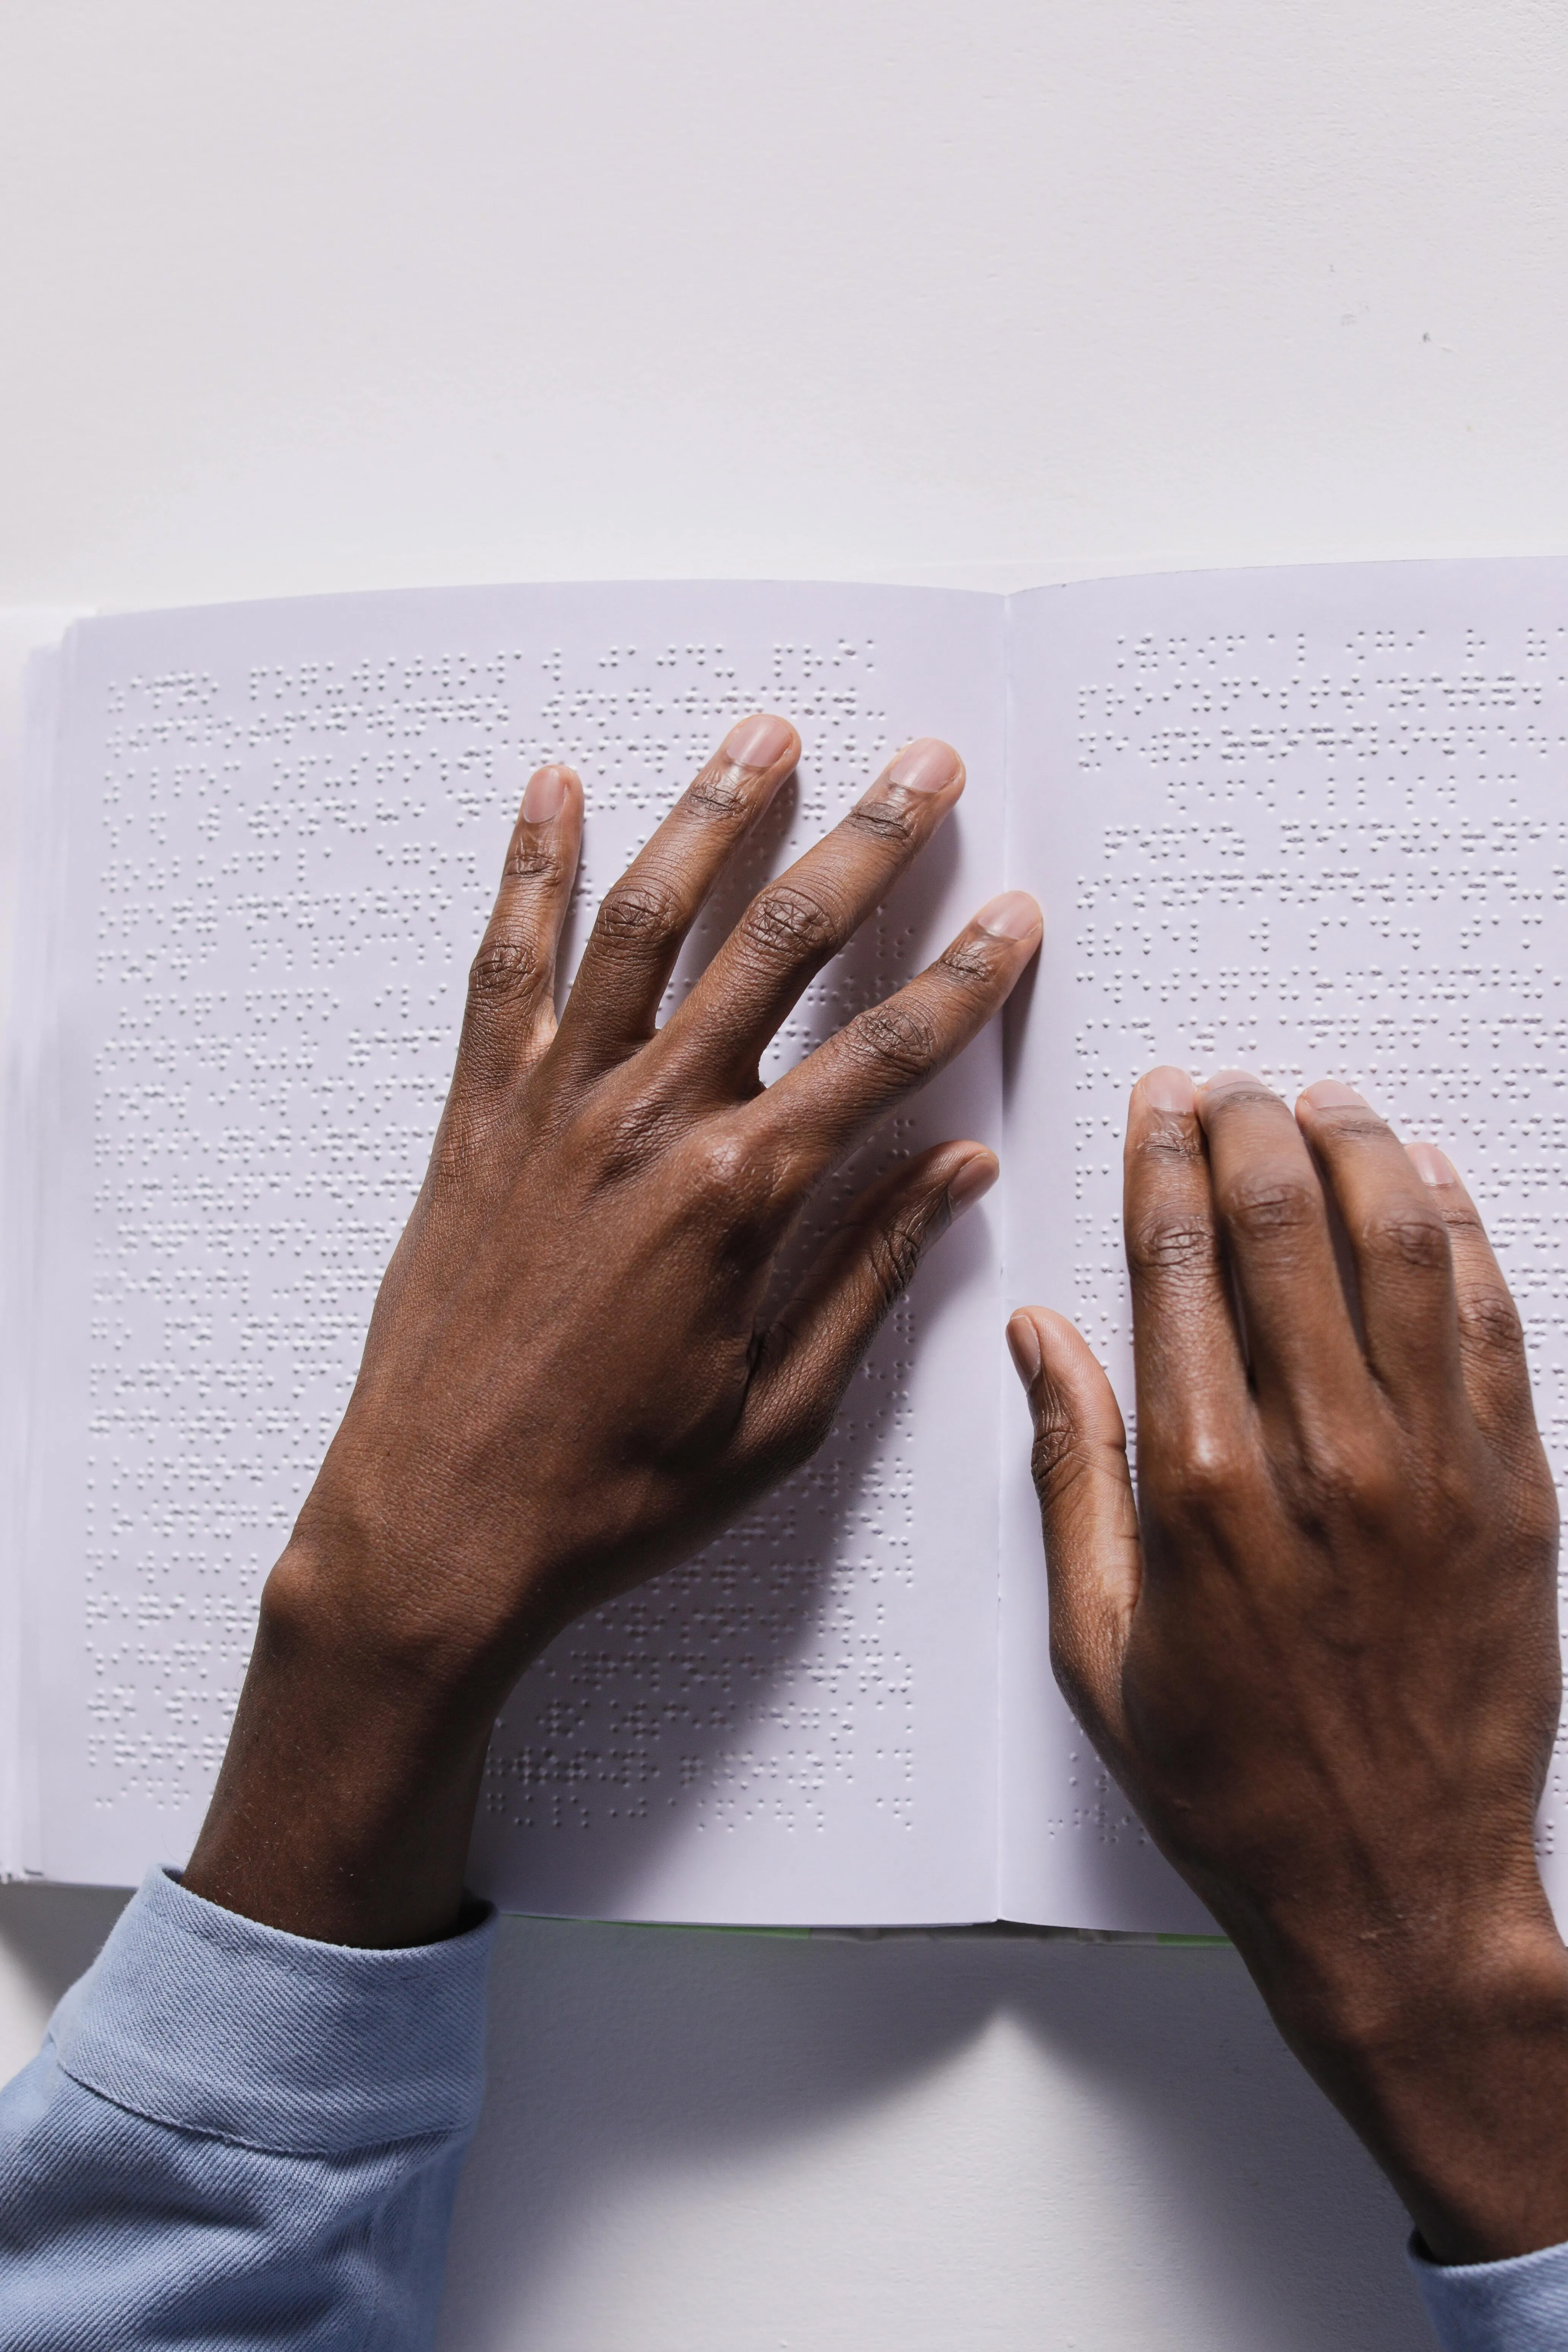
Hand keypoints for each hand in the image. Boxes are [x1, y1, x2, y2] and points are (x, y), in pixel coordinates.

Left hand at [187, 714, 1039, 1944]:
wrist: (434, 1527)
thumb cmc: (614, 1491)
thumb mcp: (781, 1413)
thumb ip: (871, 1274)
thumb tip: (960, 1169)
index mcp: (739, 1197)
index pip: (888, 1056)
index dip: (967, 978)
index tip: (1019, 911)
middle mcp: (647, 1121)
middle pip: (780, 948)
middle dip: (867, 844)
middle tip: (929, 762)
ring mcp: (552, 1105)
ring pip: (645, 922)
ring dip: (712, 817)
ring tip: (766, 731)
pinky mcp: (476, 1115)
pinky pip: (505, 966)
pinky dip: (526, 869)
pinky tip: (551, 788)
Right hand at [1009, 1067, 1567, 2264]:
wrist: (1398, 1891)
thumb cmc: (1235, 1782)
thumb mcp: (1097, 1645)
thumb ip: (1072, 1472)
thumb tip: (1042, 1339)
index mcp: (1201, 1491)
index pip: (1176, 1268)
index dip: (1165, 1161)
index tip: (1163, 1099)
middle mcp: (1320, 1458)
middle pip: (1284, 1229)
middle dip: (1251, 1129)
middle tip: (1234, 1084)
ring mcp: (1432, 1469)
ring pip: (1398, 1248)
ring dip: (1358, 1152)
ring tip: (1326, 1100)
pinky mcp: (1511, 1493)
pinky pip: (1488, 1325)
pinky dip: (1461, 1234)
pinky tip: (1430, 1180)